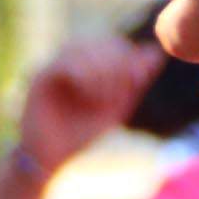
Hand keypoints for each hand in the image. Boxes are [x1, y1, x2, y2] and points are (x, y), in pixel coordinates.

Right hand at [11, 38, 150, 186]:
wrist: (52, 156)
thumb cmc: (82, 131)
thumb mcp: (118, 105)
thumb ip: (135, 80)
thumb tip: (157, 52)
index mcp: (88, 63)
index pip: (114, 44)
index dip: (128, 60)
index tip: (133, 85)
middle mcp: (70, 59)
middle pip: (102, 42)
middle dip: (117, 67)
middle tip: (113, 96)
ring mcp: (54, 66)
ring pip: (84, 49)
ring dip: (101, 73)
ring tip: (100, 98)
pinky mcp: (41, 78)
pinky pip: (65, 64)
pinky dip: (82, 76)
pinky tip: (85, 95)